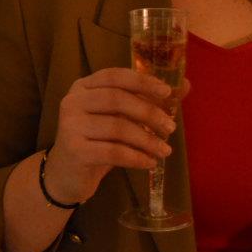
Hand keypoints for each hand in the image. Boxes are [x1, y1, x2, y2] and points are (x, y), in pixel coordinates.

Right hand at [43, 69, 186, 204]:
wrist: (66, 175)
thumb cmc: (97, 140)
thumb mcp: (120, 118)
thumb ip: (147, 100)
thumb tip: (185, 85)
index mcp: (84, 86)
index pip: (115, 76)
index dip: (142, 81)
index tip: (167, 93)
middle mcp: (73, 101)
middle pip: (117, 99)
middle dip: (149, 113)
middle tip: (171, 127)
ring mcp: (70, 125)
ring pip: (117, 127)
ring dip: (147, 139)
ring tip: (165, 150)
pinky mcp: (74, 150)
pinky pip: (113, 151)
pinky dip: (136, 157)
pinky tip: (150, 163)